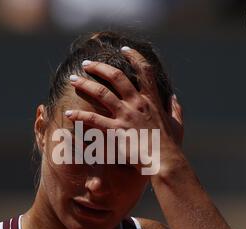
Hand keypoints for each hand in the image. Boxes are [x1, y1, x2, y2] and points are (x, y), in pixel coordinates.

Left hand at [66, 47, 183, 172]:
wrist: (165, 162)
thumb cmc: (171, 146)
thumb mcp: (177, 124)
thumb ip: (175, 109)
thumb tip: (174, 98)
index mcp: (152, 100)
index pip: (145, 70)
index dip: (134, 56)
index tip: (124, 49)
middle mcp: (138, 103)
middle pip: (117, 76)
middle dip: (100, 67)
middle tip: (86, 64)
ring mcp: (126, 116)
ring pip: (102, 93)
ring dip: (85, 84)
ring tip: (73, 80)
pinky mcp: (117, 130)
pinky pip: (94, 119)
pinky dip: (80, 115)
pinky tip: (68, 113)